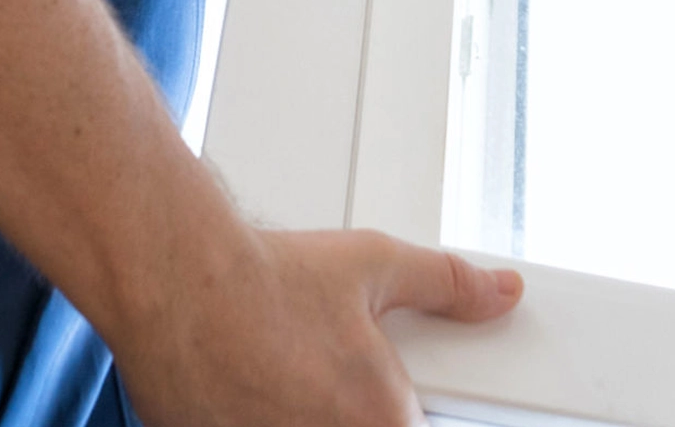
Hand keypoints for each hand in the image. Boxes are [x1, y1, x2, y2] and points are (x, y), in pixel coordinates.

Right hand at [113, 227, 522, 426]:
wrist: (175, 279)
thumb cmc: (265, 277)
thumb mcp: (377, 264)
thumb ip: (449, 284)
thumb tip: (499, 291)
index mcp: (379, 418)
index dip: (391, 407)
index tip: (363, 386)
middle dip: (341, 407)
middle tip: (309, 369)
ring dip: (296, 413)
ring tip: (275, 373)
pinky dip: (260, 415)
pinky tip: (245, 387)